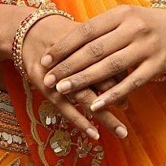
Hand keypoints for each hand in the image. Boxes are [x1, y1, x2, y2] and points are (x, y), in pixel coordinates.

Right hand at [17, 13, 121, 139]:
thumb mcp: (84, 35)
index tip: (136, 83)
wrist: (28, 32)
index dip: (124, 75)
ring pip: (86, 98)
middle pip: (101, 81)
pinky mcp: (47, 88)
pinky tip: (94, 134)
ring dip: (104, 116)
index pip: (111, 61)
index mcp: (88, 45)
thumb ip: (106, 49)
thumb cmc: (63, 35)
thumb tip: (131, 68)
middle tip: (126, 107)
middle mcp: (74, 62)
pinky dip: (81, 122)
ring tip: (121, 131)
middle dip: (115, 95)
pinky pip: (65, 108)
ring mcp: (59, 76)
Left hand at [38, 5, 165, 118]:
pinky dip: (112, 95)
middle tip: (48, 79)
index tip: (45, 59)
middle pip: (95, 50)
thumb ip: (100, 29)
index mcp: (122, 13)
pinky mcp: (157, 64)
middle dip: (68, 66)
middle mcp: (134, 28)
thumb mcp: (125, 18)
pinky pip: (131, 83)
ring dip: (84, 80)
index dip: (64, 46)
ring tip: (63, 90)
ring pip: (110, 67)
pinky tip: (95, 105)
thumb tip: (64, 45)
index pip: (86, 30)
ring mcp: (147, 47)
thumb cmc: (145, 25)